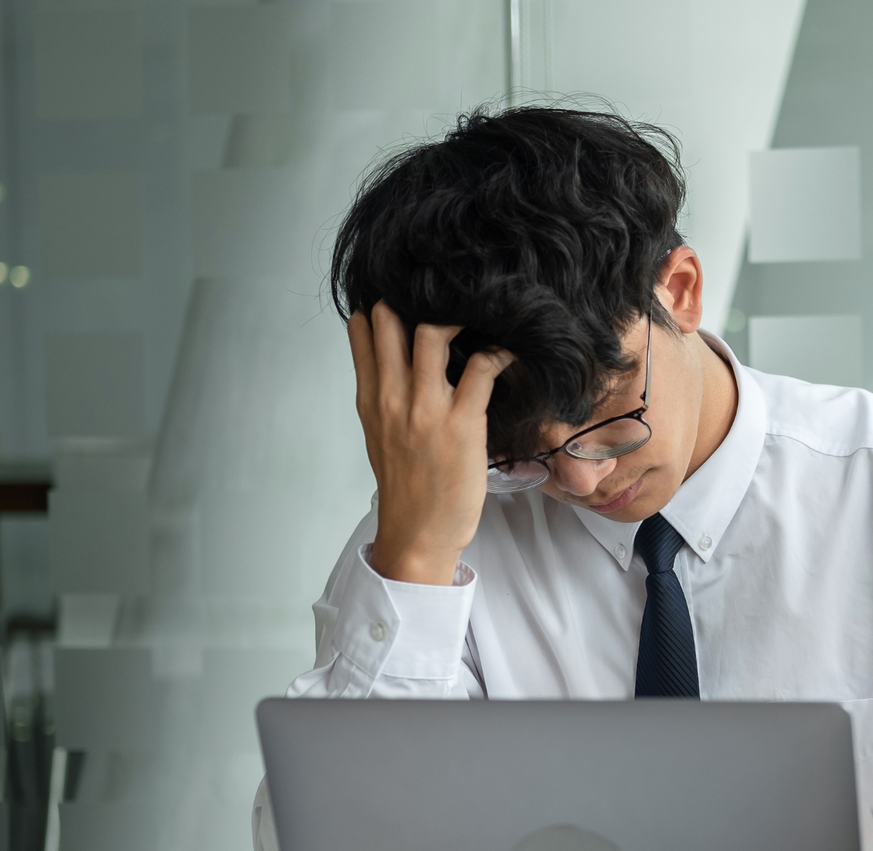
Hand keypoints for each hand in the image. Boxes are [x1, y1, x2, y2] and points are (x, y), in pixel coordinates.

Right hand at [349, 302, 513, 584]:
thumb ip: (383, 396)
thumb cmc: (407, 488)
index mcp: (370, 398)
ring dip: (459, 314)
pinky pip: (482, 367)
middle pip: (390, 318)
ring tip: (482, 314)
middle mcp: (392, 397)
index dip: (384, 301)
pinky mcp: (461, 423)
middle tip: (452, 295)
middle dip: (418, 296)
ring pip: (433, 332)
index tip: (411, 292)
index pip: (362, 329)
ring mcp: (426, 409)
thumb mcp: (380, 437)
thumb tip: (392, 362)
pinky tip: (510, 350)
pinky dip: (499, 351)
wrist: (417, 535)